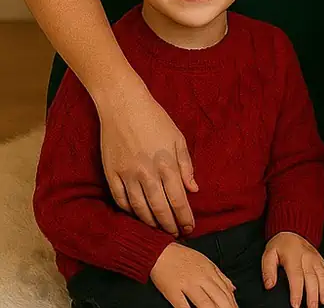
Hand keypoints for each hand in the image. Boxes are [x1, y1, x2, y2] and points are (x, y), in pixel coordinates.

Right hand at [97, 82, 197, 236]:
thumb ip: (186, 165)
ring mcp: (127, 175)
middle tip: (176, 235)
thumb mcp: (178, 137)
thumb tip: (193, 189)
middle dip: (170, 225)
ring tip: (159, 232)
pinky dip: (130, 212)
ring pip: (140, 209)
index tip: (190, 228)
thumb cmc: (155, 119)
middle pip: (160, 209)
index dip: (185, 217)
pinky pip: (121, 200)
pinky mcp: (111, 174)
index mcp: (166, 164)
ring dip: (151, 223)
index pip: (178, 199)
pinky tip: (137, 218)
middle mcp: (147, 174)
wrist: (124, 106)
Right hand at [150, 243, 236, 307]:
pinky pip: (183, 306)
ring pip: (204, 303)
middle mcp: (201, 278)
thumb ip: (220, 276)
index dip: (232, 302)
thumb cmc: (184, 257)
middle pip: (218, 297)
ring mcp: (187, 285)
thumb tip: (233, 289)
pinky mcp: (173, 291)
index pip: (226, 290)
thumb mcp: (206, 262)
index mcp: (210, 271)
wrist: (162, 252)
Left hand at [262, 232, 323, 307]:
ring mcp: (317, 260)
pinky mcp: (323, 262)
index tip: (296, 305)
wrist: (293, 231)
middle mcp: (308, 258)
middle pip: (312, 278)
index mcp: (294, 257)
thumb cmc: (281, 246)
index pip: (296, 276)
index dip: (297, 291)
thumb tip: (269, 285)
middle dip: (313, 295)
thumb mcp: (269, 254)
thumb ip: (268, 270)